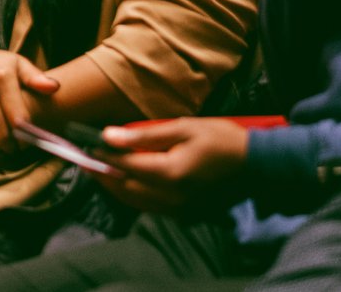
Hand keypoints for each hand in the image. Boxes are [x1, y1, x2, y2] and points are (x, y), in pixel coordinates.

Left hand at [93, 117, 250, 212]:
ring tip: (99, 172)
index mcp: (170, 173)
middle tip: (84, 161)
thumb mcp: (182, 127)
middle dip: (103, 175)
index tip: (87, 146)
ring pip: (136, 202)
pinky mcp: (186, 212)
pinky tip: (126, 184)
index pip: (126, 166)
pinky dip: (134, 196)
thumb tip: (109, 136)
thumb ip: (143, 135)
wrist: (256, 162)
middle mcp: (172, 197)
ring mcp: (180, 208)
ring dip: (115, 188)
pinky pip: (151, 207)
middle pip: (126, 188)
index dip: (104, 157)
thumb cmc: (220, 138)